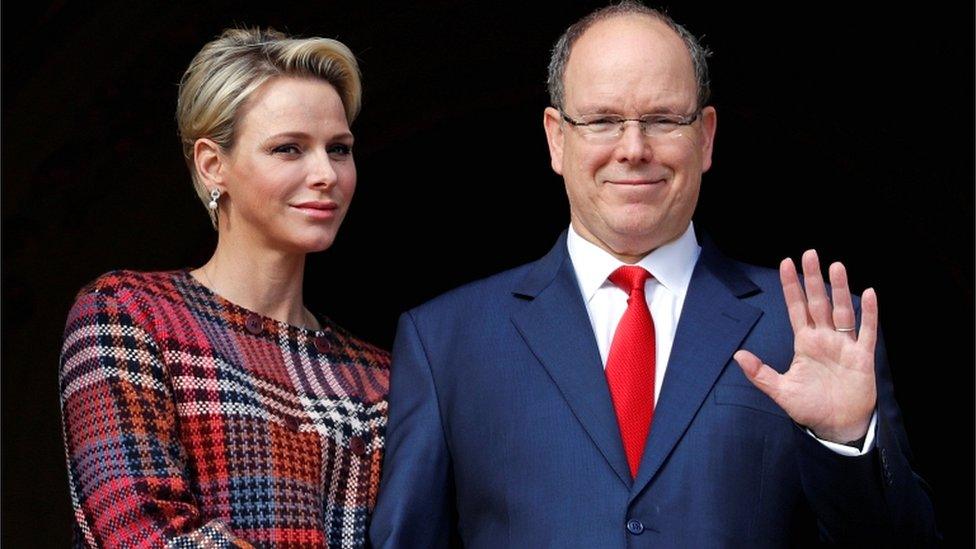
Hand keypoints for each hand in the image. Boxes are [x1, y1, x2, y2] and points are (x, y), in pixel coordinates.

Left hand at [734, 250, 877, 443]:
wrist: (837, 427)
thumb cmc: (810, 408)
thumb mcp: (780, 391)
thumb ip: (760, 373)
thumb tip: (737, 355)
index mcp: (804, 342)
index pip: (796, 308)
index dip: (791, 287)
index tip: (787, 263)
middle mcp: (824, 339)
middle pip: (818, 302)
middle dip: (813, 279)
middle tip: (810, 254)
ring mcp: (844, 345)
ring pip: (842, 311)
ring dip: (840, 289)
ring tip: (836, 266)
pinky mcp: (862, 357)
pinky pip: (866, 331)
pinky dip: (869, 314)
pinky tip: (869, 294)